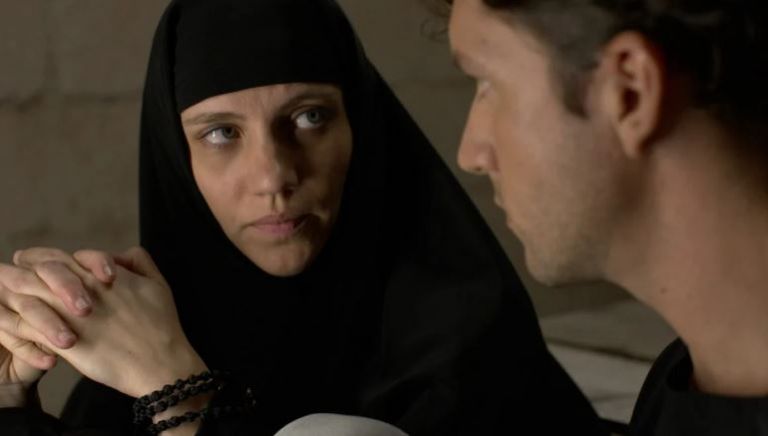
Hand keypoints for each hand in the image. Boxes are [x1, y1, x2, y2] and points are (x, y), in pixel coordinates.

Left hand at [13, 247, 206, 397]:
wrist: (159, 361)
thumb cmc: (161, 325)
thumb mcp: (158, 283)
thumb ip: (139, 261)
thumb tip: (119, 255)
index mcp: (102, 275)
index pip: (61, 257)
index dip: (40, 257)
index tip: (28, 259)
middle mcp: (83, 291)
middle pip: (39, 272)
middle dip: (18, 270)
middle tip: (4, 272)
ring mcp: (71, 316)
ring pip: (31, 296)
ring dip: (12, 292)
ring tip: (0, 292)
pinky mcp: (65, 342)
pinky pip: (32, 328)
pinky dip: (18, 324)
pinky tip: (11, 324)